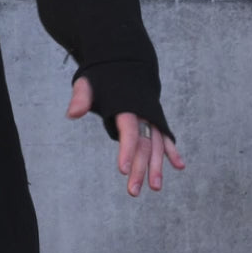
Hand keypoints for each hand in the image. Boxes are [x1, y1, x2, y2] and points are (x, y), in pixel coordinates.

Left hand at [66, 76, 184, 196]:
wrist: (126, 60)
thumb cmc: (103, 74)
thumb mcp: (89, 81)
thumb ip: (82, 96)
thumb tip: (72, 113)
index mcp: (126, 106)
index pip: (127, 130)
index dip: (126, 150)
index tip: (122, 170)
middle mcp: (143, 113)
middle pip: (142, 144)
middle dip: (139, 168)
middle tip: (132, 191)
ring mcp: (151, 116)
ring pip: (155, 144)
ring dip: (156, 166)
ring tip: (155, 188)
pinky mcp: (155, 119)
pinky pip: (164, 137)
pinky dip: (171, 150)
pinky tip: (179, 166)